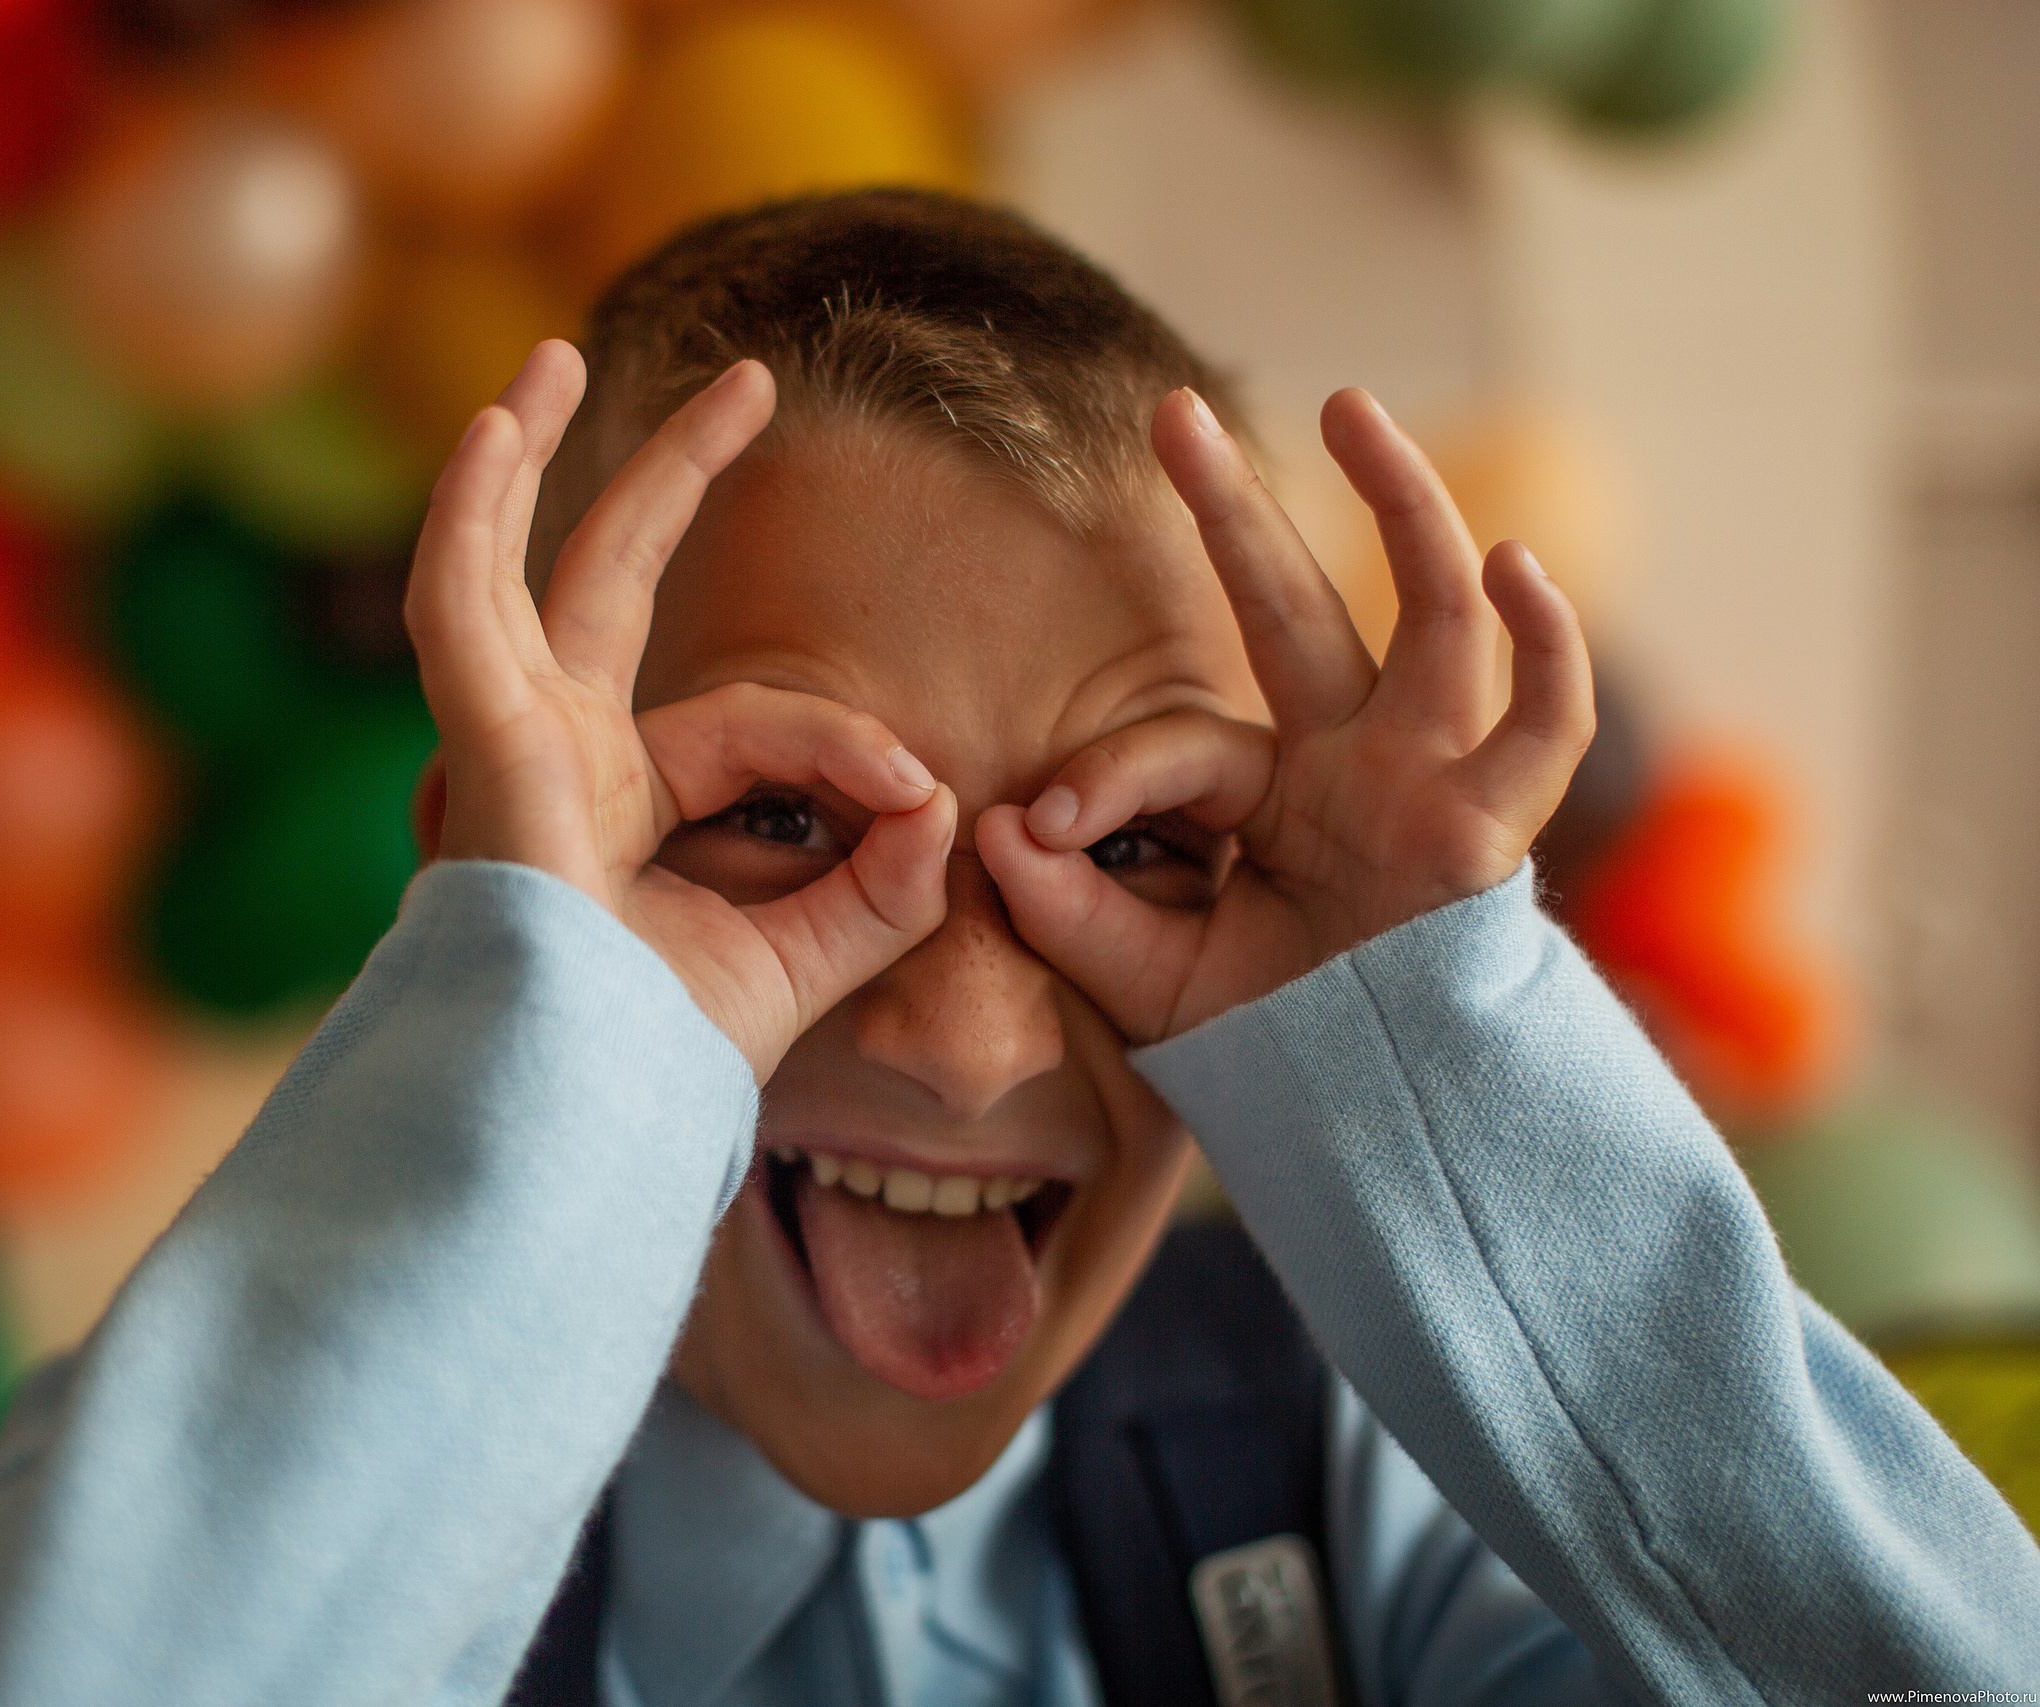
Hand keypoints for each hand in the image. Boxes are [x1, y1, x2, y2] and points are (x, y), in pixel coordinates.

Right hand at [404, 340, 957, 1079]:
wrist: (592, 1116)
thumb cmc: (669, 1059)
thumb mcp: (807, 956)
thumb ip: (883, 883)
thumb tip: (944, 798)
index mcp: (621, 805)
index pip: (753, 725)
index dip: (848, 753)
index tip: (923, 801)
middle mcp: (555, 759)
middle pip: (609, 584)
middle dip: (672, 476)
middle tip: (748, 385)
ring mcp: (506, 746)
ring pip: (503, 570)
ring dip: (522, 458)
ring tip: (548, 355)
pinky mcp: (479, 742)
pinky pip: (458, 603)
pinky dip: (468, 514)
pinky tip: (493, 425)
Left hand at [975, 386, 1592, 1043]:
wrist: (1373, 1130)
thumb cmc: (1273, 1048)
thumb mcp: (1145, 976)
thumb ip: (1066, 909)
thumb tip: (994, 829)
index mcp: (1277, 790)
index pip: (1183, 743)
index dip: (1106, 777)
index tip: (1039, 826)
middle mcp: (1357, 761)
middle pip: (1299, 606)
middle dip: (1237, 508)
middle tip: (1170, 414)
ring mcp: (1432, 779)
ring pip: (1433, 614)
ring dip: (1403, 504)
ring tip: (1350, 407)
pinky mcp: (1490, 827)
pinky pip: (1546, 722)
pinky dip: (1549, 647)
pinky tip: (1513, 566)